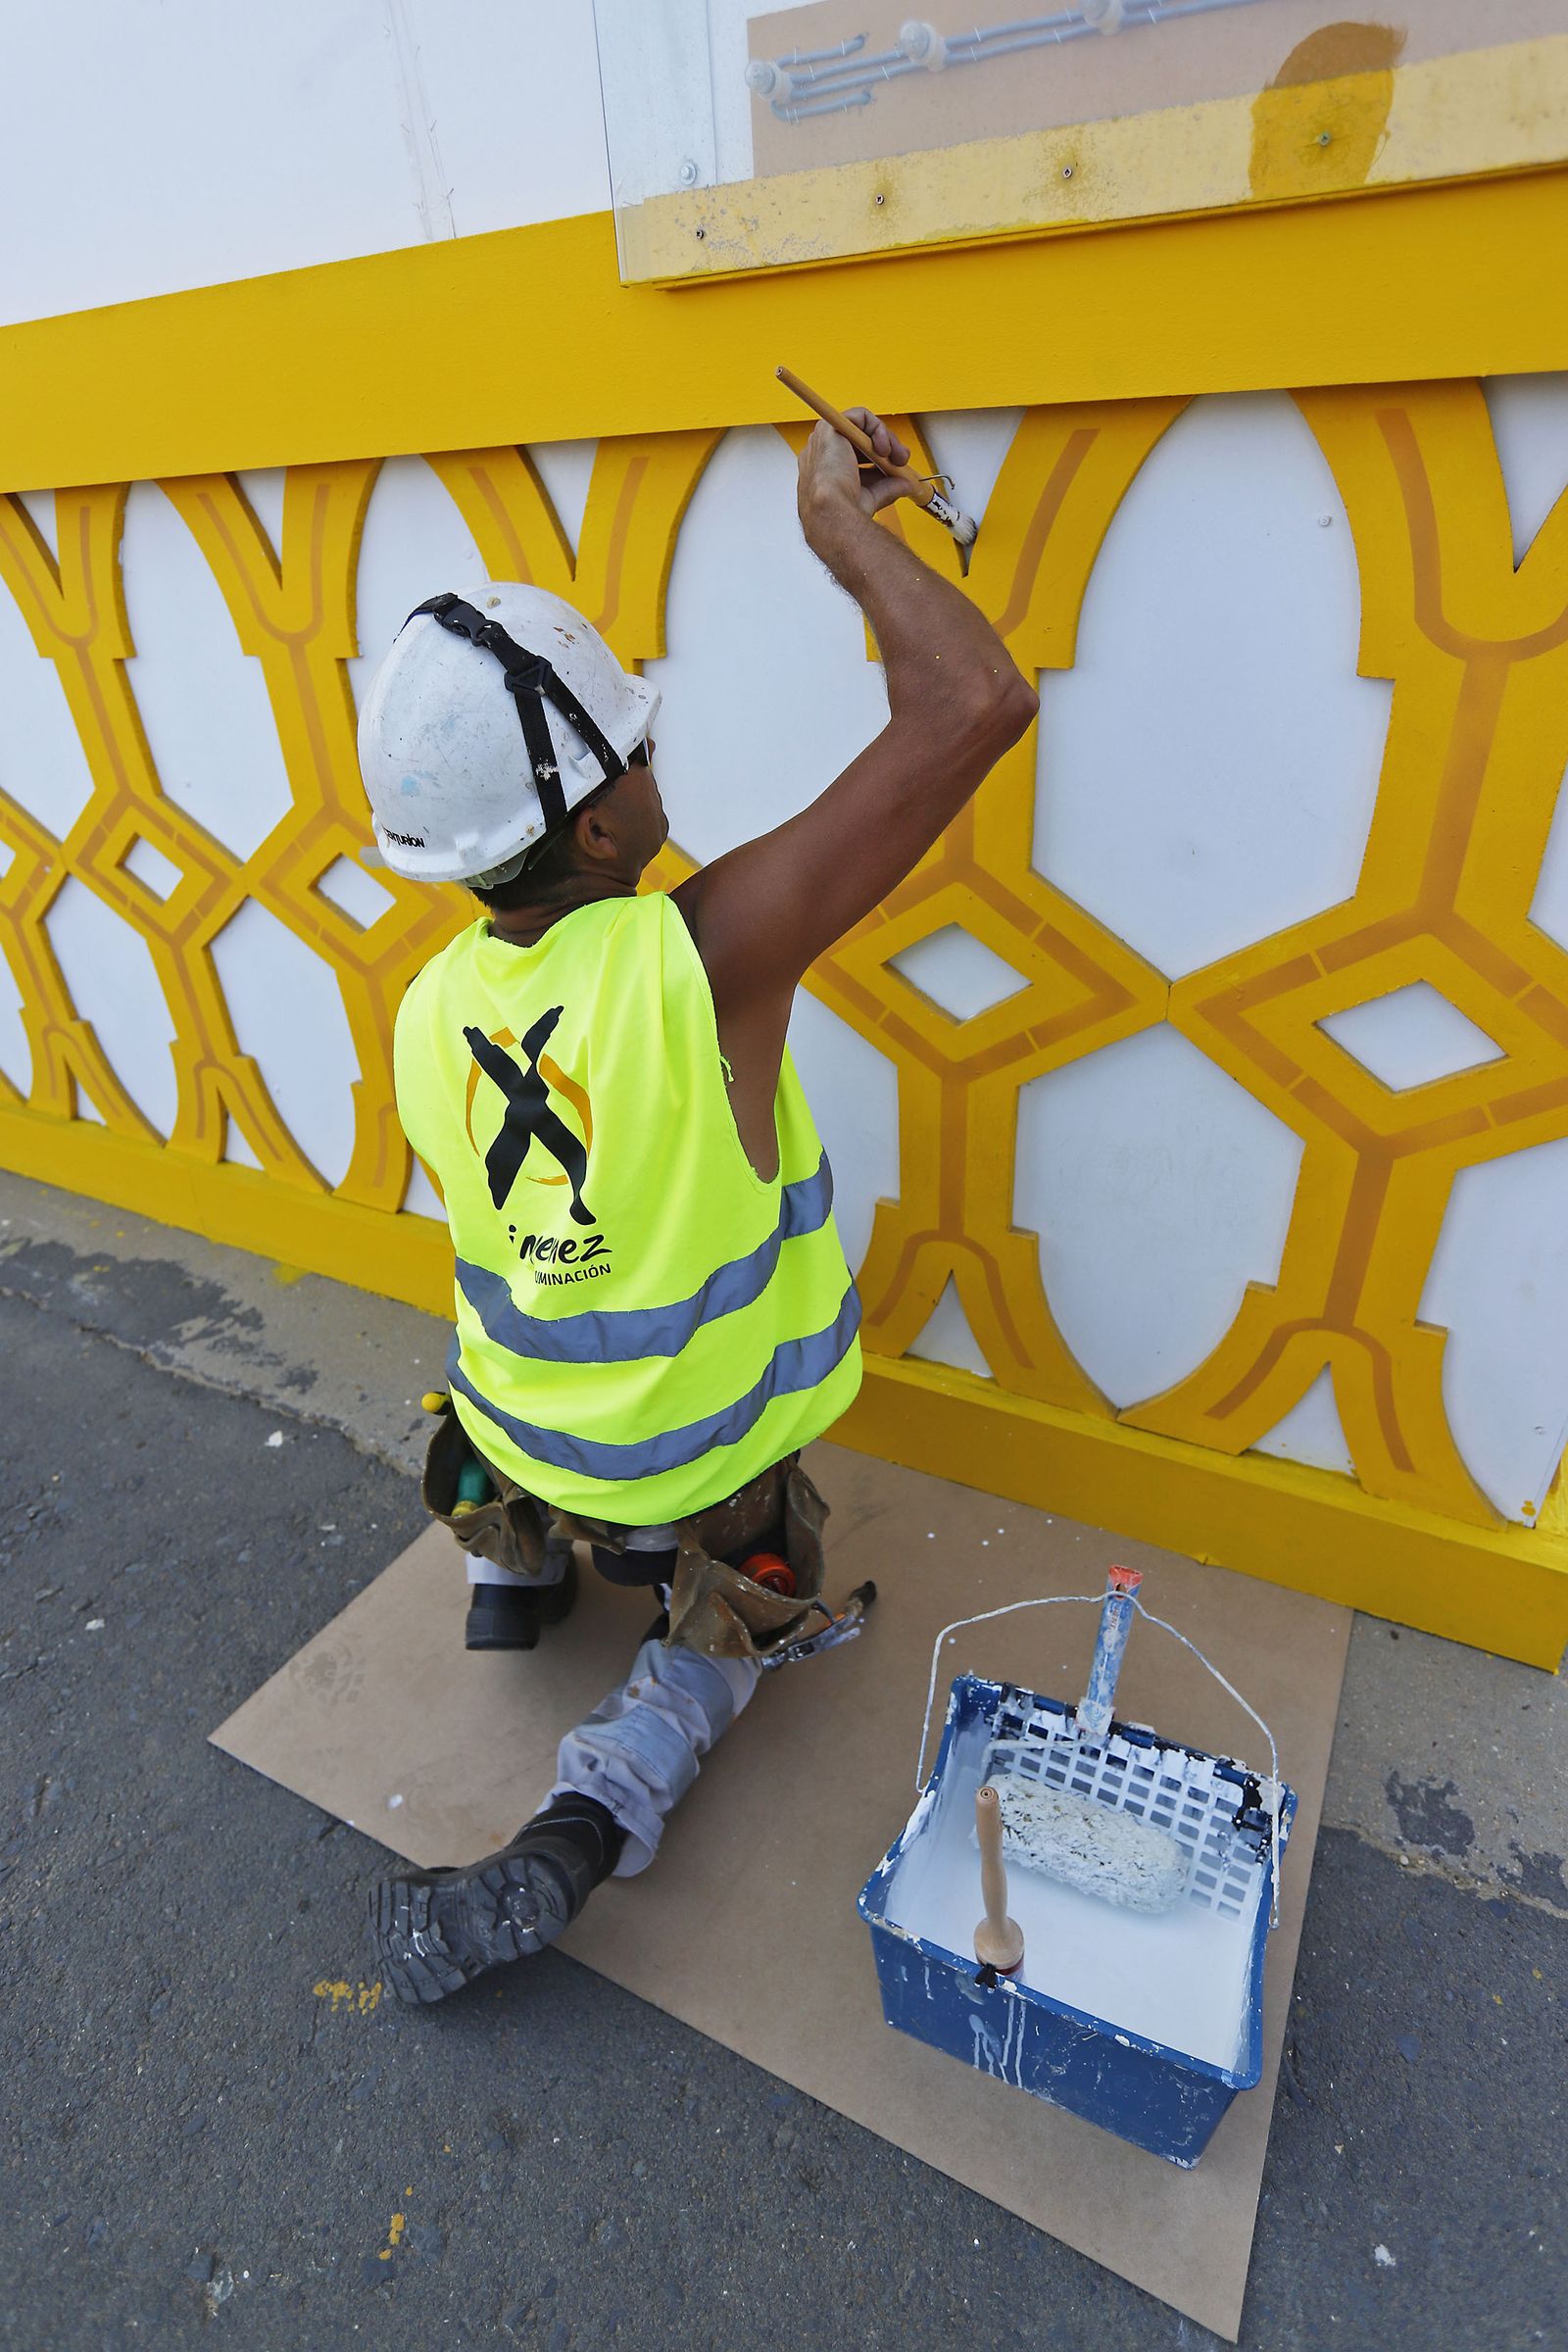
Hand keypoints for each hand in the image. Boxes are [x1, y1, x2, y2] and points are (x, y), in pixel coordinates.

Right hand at [797, 408, 913, 548]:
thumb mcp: (870, 497)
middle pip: (859, 439)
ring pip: (861, 426)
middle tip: (902, 460)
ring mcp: (822, 441)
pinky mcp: (827, 429)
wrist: (833, 513)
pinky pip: (859, 416)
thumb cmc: (842, 513)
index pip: (855, 456)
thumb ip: (886, 488)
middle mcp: (821, 454)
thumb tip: (905, 484)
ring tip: (896, 456)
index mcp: (826, 471)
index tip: (897, 467)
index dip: (878, 458)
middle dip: (887, 445)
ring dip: (885, 438)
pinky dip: (877, 427)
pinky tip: (883, 447)